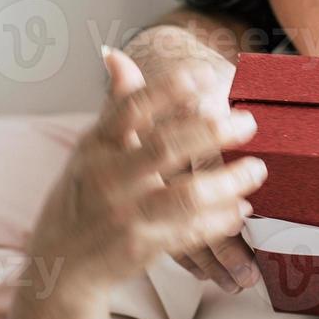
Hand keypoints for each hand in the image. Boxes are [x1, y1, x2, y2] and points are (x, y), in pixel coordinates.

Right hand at [27, 47, 267, 301]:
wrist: (61, 264)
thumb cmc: (82, 197)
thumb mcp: (91, 150)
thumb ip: (115, 107)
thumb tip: (115, 54)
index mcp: (96, 147)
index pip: (132, 109)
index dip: (169, 89)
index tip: (206, 75)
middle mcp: (108, 179)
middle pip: (166, 147)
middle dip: (212, 131)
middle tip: (248, 122)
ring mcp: (126, 215)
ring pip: (186, 195)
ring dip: (228, 181)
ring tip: (257, 169)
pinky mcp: (142, 247)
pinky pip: (190, 232)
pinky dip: (220, 221)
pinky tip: (241, 209)